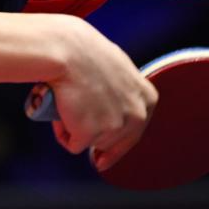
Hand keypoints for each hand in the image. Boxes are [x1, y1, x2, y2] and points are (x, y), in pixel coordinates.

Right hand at [44, 16, 157, 170]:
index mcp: (147, 98)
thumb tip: (114, 108)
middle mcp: (136, 114)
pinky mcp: (90, 133)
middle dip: (94, 137)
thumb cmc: (86, 53)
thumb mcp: (118, 70)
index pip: (135, 133)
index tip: (102, 158)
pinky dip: (64, 133)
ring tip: (68, 104)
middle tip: (76, 121)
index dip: (116, 145)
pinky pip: (73, 144)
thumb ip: (124, 93)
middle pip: (112, 142)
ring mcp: (114, 125)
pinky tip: (60, 113)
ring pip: (91, 143)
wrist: (67, 50)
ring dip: (76, 131)